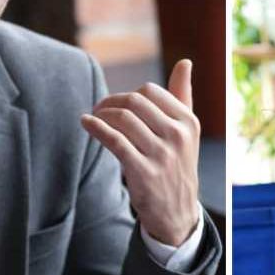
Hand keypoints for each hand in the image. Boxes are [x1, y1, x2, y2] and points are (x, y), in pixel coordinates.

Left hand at [81, 60, 200, 245]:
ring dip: (101, 115)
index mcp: (188, 121)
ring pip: (123, 119)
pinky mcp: (144, 172)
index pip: (150, 92)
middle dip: (110, 102)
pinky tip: (85, 124)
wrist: (177, 212)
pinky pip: (115, 141)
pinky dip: (96, 128)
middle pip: (135, 102)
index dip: (127, 95)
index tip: (113, 104)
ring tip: (92, 119)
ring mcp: (162, 154)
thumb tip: (185, 62)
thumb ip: (183, 96)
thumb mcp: (187, 132)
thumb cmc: (177, 165)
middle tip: (97, 110)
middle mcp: (178, 135)